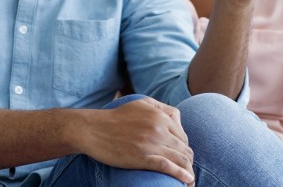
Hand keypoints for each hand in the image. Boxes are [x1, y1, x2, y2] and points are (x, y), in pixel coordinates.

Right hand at [77, 97, 194, 185]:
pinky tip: (186, 180)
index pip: (183, 136)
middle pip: (184, 148)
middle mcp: (159, 128)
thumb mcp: (141, 104)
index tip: (182, 158)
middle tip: (187, 171)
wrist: (93, 129)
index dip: (185, 148)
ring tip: (190, 181)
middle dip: (188, 162)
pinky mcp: (143, 158)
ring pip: (180, 159)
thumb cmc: (115, 117)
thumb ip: (161, 108)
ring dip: (189, 171)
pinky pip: (169, 168)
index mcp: (160, 116)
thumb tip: (177, 120)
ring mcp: (152, 143)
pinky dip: (181, 175)